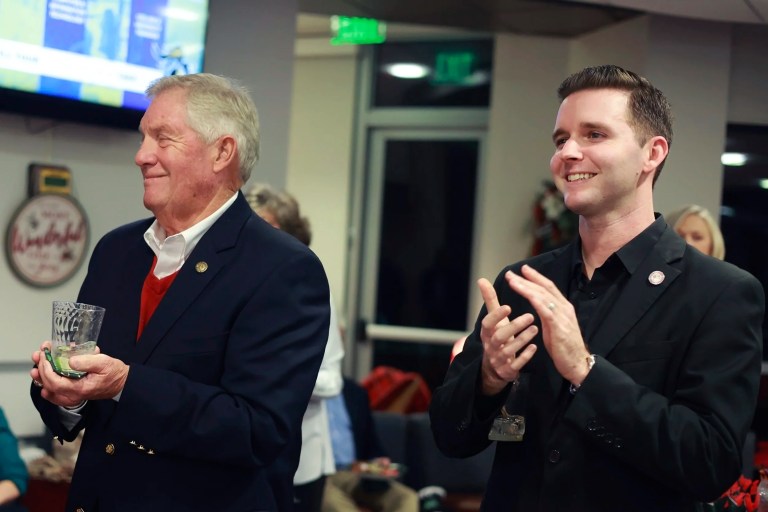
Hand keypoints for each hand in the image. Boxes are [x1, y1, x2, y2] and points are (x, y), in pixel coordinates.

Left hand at [31, 342, 128, 406]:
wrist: (122, 383)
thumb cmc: (114, 372)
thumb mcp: (104, 362)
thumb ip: (87, 361)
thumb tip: (70, 361)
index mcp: (80, 388)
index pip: (55, 382)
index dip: (46, 370)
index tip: (45, 356)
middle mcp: (74, 395)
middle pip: (50, 386)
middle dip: (41, 370)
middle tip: (39, 355)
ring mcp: (73, 396)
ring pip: (51, 391)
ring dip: (41, 378)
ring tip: (37, 366)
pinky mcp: (74, 394)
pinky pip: (56, 395)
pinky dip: (48, 387)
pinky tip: (44, 381)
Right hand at [477, 278, 537, 395]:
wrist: (496, 367)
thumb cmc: (498, 336)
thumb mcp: (493, 320)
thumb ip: (490, 301)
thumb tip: (481, 280)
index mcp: (486, 333)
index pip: (487, 324)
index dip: (496, 316)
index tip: (508, 306)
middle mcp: (490, 346)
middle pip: (499, 337)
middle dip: (514, 326)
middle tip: (530, 316)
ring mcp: (498, 359)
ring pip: (508, 350)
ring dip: (522, 339)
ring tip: (535, 328)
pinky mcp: (508, 370)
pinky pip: (516, 364)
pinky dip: (525, 356)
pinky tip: (534, 347)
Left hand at [505, 265, 589, 385]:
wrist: (577, 364)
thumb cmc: (564, 347)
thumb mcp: (554, 326)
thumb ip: (548, 314)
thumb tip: (538, 305)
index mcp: (563, 307)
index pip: (549, 287)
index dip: (536, 277)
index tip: (523, 270)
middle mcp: (564, 308)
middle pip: (544, 289)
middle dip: (527, 279)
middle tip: (511, 273)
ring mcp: (563, 317)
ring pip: (543, 297)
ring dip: (527, 288)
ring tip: (512, 281)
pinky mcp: (560, 327)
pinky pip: (547, 311)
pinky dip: (537, 302)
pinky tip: (528, 295)